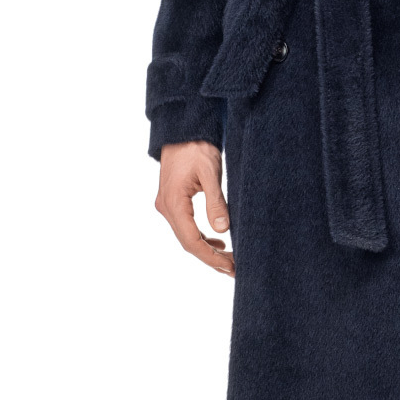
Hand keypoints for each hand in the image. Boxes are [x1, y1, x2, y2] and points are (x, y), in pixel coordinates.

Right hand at [156, 141, 234, 276]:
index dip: (210, 257)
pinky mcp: (173, 201)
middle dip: (210, 258)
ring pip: (186, 236)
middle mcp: (166, 207)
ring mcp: (167, 204)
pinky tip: (217, 241)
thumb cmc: (197, 147)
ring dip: (206, 249)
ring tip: (229, 259)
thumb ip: (216, 202)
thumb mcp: (210, 172)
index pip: (191, 240)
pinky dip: (200, 236)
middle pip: (187, 242)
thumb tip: (223, 230)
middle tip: (234, 269)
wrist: (183, 129)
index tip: (230, 266)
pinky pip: (185, 226)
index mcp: (174, 202)